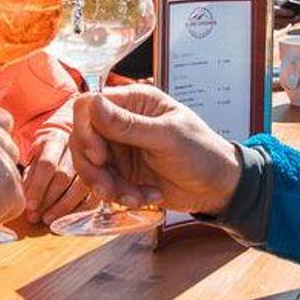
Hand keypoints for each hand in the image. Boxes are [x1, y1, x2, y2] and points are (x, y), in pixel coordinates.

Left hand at [22, 132, 97, 224]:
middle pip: (63, 176)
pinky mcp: (103, 179)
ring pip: (79, 188)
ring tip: (48, 220)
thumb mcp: (34, 162)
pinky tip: (66, 219)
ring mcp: (92, 162)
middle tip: (37, 217)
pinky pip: (93, 197)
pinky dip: (79, 211)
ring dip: (62, 208)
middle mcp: (76, 149)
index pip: (47, 164)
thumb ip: (30, 180)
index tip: (30, 206)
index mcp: (55, 141)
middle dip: (48, 200)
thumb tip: (28, 206)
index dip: (38, 187)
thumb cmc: (46, 158)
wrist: (69, 147)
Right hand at [69, 84, 242, 213]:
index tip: (99, 155)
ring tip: (134, 198)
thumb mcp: (166, 137)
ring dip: (108, 186)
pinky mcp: (122, 173)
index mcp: (134, 102)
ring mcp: (120, 149)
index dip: (85, 130)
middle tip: (109, 188)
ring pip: (89, 165)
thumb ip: (129, 124)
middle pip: (82, 138)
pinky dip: (121, 195)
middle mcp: (121, 122)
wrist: (217, 188)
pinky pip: (104, 184)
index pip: (89, 106)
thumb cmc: (201, 152)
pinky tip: (147, 197)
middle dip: (93, 168)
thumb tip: (94, 103)